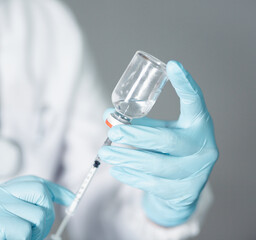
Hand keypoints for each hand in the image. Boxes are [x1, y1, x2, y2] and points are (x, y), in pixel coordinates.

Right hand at [0, 176, 74, 239]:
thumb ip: (18, 211)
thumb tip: (50, 210)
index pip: (33, 181)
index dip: (56, 190)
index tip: (71, 200)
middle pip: (40, 192)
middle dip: (47, 215)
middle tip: (39, 234)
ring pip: (36, 216)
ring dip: (34, 234)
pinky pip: (24, 230)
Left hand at [98, 61, 217, 226]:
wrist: (184, 188)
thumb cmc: (169, 152)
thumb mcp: (160, 131)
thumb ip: (138, 123)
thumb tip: (108, 115)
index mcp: (198, 125)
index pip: (196, 102)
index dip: (185, 84)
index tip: (172, 65)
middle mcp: (202, 147)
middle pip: (166, 141)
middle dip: (135, 136)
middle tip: (113, 132)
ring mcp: (195, 172)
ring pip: (155, 165)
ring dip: (126, 157)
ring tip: (106, 153)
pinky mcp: (182, 193)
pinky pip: (151, 183)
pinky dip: (130, 175)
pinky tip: (117, 170)